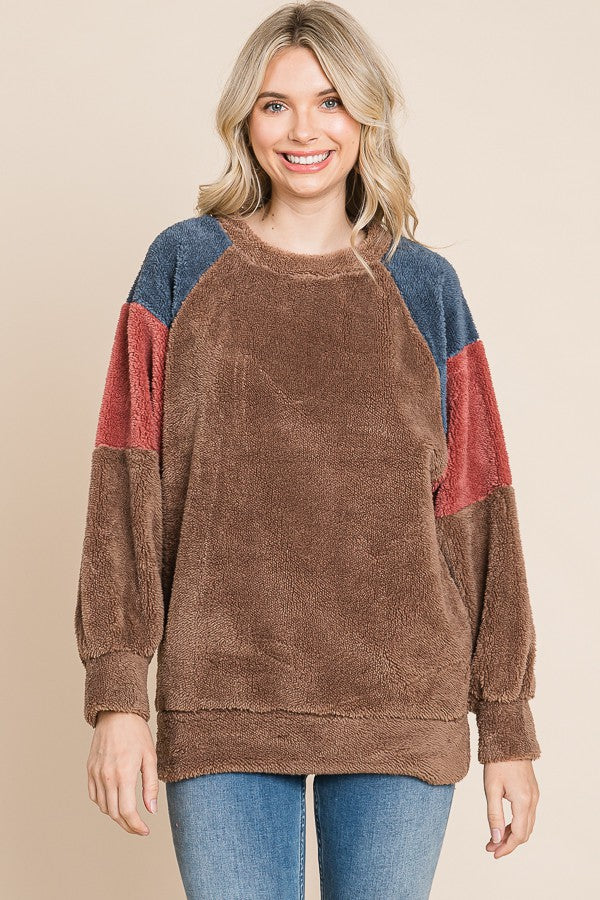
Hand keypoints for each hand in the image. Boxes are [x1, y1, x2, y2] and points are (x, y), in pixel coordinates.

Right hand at [87, 711, 158, 835]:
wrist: (116, 714)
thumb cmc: (136, 733)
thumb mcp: (150, 757)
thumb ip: (150, 785)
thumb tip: (151, 810)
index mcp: (124, 774)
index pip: (127, 812)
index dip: (136, 826)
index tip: (145, 831)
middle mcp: (106, 777)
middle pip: (114, 814)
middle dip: (127, 825)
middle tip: (139, 828)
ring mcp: (96, 774)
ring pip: (103, 807)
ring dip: (116, 816)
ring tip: (129, 815)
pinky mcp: (90, 770)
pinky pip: (94, 796)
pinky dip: (104, 804)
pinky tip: (114, 801)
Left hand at [482, 759, 538, 857]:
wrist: (509, 740)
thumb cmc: (498, 762)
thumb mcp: (491, 789)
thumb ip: (494, 815)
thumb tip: (495, 838)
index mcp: (524, 802)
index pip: (518, 835)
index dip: (506, 847)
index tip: (492, 853)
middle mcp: (533, 801)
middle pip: (524, 833)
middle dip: (508, 843)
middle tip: (490, 847)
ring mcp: (534, 796)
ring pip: (526, 825)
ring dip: (511, 834)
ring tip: (493, 837)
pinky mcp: (532, 791)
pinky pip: (527, 815)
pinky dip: (516, 823)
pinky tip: (503, 824)